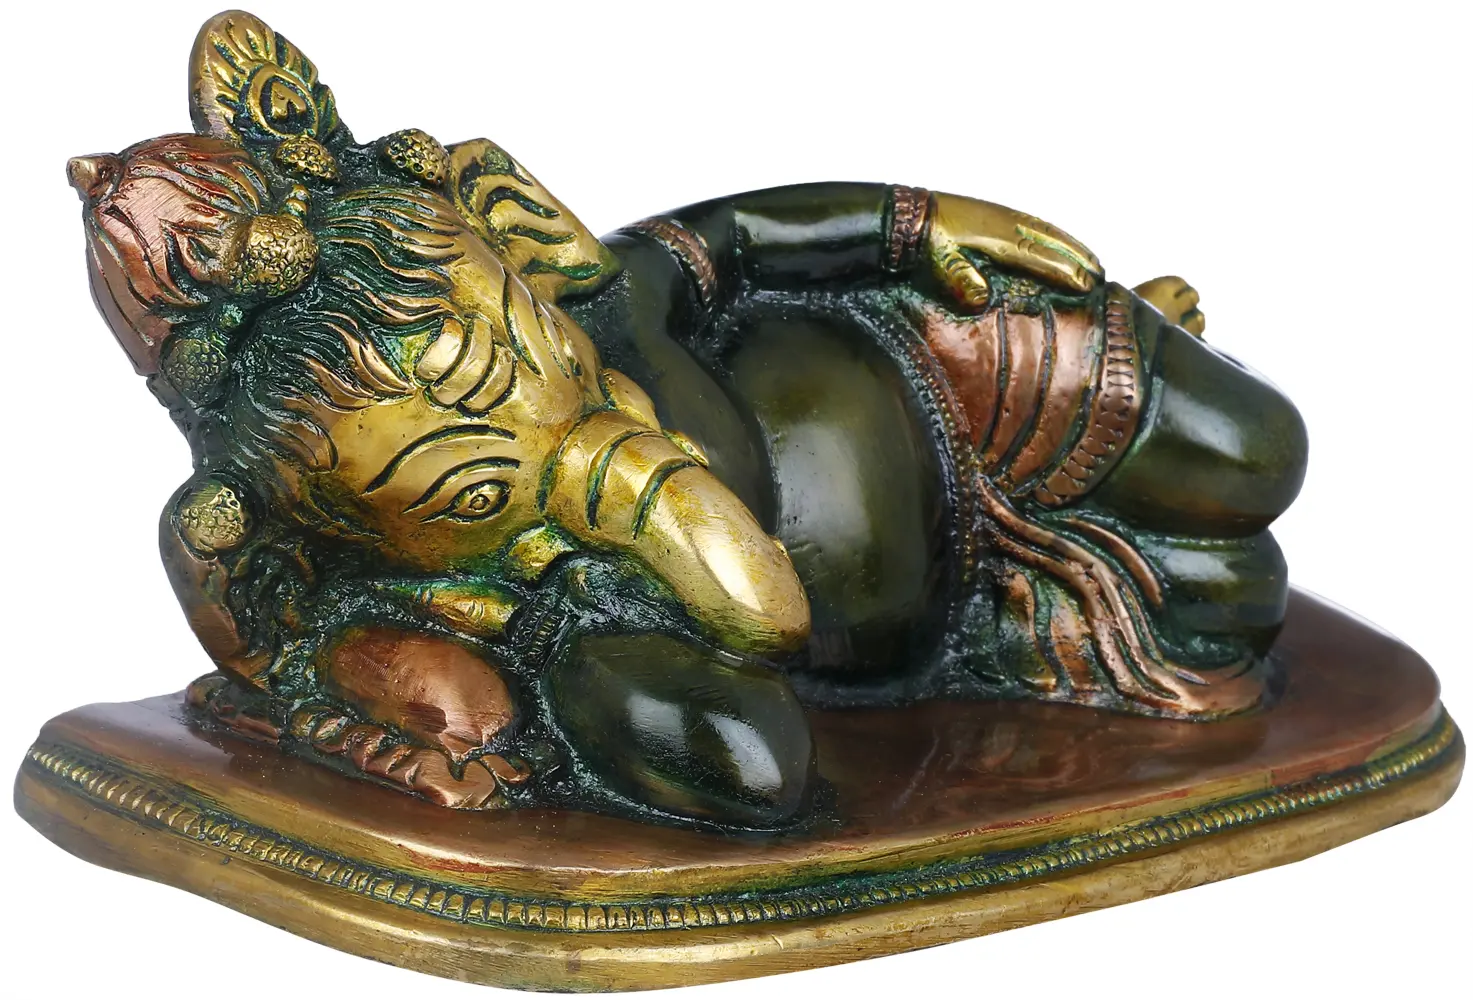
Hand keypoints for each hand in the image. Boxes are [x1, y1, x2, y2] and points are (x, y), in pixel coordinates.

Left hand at [926, 193, 1101, 308]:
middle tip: (1102, 276)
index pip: (1041, 257)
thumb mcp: (939, 263)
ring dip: (1074, 245)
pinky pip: (1037, 223)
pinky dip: (1057, 232)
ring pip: (1049, 231)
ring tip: (1094, 260)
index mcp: (998, 241)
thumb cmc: (926, 243)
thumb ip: (961, 278)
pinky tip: (1063, 240)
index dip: (1066, 271)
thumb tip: (981, 298)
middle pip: (1053, 243)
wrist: (912, 214)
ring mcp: (1006, 218)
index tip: (1088, 284)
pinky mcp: (1000, 214)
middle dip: (1079, 260)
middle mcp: (1008, 226)